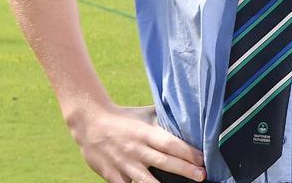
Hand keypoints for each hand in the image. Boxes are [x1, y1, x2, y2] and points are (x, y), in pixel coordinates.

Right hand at [67, 103, 205, 182]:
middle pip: (164, 161)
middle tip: (201, 176)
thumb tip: (189, 116)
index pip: (171, 143)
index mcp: (145, 133)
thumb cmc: (123, 117)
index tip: (202, 159)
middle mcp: (136, 149)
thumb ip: (164, 119)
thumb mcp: (145, 115)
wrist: (89, 122)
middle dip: (184, 170)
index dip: (187, 152)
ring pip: (146, 180)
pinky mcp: (112, 175)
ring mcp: (124, 164)